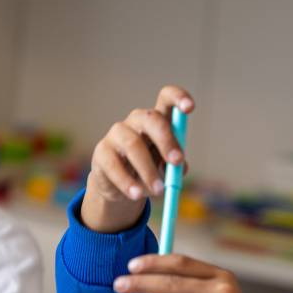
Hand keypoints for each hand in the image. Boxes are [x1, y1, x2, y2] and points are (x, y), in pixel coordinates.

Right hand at [81, 85, 194, 233]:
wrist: (123, 188)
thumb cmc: (152, 170)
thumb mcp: (168, 168)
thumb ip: (176, 166)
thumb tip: (179, 166)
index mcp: (158, 120)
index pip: (166, 98)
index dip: (178, 98)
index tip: (190, 108)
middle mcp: (137, 121)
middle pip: (152, 119)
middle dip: (166, 140)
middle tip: (176, 162)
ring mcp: (117, 134)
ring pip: (133, 145)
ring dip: (149, 170)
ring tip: (159, 191)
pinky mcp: (102, 152)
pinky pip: (114, 166)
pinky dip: (128, 182)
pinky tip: (137, 194)